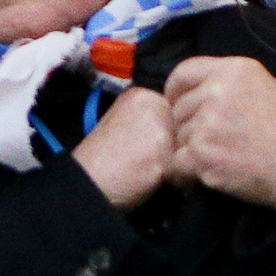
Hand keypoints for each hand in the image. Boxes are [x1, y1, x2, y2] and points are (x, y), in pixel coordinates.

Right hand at [71, 82, 176, 212]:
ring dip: (177, 161)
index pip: (177, 109)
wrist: (88, 180)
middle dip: (177, 145)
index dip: (169, 132)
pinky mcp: (164, 149)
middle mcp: (153, 103)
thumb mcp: (123, 123)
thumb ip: (151, 119)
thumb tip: (180, 130)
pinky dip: (175, 177)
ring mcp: (160, 124)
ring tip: (152, 171)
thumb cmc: (103, 159)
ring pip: (187, 144)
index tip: (149, 146)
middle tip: (151, 160)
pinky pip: (184, 163)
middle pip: (186, 125)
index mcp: (141, 95)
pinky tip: (153, 179)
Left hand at [162, 54, 275, 214]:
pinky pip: (178, 160)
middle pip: (178, 107)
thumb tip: (194, 90)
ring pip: (179, 135)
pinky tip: (210, 170)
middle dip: (189, 123)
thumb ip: (227, 82)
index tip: (178, 102)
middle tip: (213, 138)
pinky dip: (189, 170)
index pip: (183, 73)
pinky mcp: (202, 154)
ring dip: (192, 148)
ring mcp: (206, 124)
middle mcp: (216, 92)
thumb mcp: (263, 85)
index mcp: (232, 70)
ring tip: (222, 154)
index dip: (176, 90)